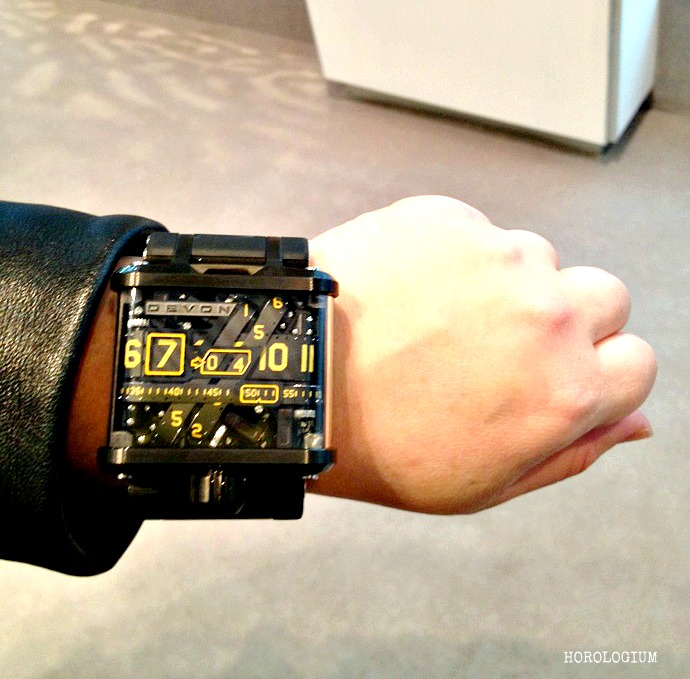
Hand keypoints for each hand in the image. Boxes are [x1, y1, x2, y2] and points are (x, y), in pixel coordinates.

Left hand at [308, 196, 656, 512]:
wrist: (297, 383)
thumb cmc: (381, 445)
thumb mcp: (485, 482)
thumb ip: (574, 452)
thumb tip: (635, 423)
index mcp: (567, 389)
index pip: (636, 362)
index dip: (598, 372)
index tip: (559, 374)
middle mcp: (547, 315)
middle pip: (605, 298)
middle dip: (568, 322)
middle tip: (499, 345)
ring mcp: (497, 258)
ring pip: (537, 260)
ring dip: (505, 285)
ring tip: (439, 319)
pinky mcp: (448, 220)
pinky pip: (477, 232)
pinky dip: (454, 256)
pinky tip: (411, 291)